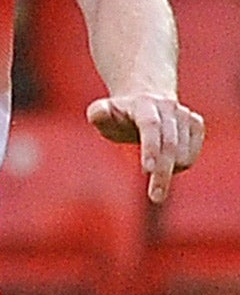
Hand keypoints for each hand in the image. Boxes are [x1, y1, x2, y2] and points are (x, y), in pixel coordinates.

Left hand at [86, 94, 204, 203]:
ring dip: (170, 170)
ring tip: (152, 168)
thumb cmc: (118, 114)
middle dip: (163, 173)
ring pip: (184, 152)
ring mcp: (184, 114)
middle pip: (169, 143)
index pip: (150, 125)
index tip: (146, 171)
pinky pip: (193, 154)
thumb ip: (98, 114)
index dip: (151, 147)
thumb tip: (98, 114)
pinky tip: (167, 163)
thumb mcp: (102, 113)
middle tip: (155, 197)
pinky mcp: (196, 124)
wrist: (143, 98)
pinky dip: (182, 165)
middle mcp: (166, 106)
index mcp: (143, 103)